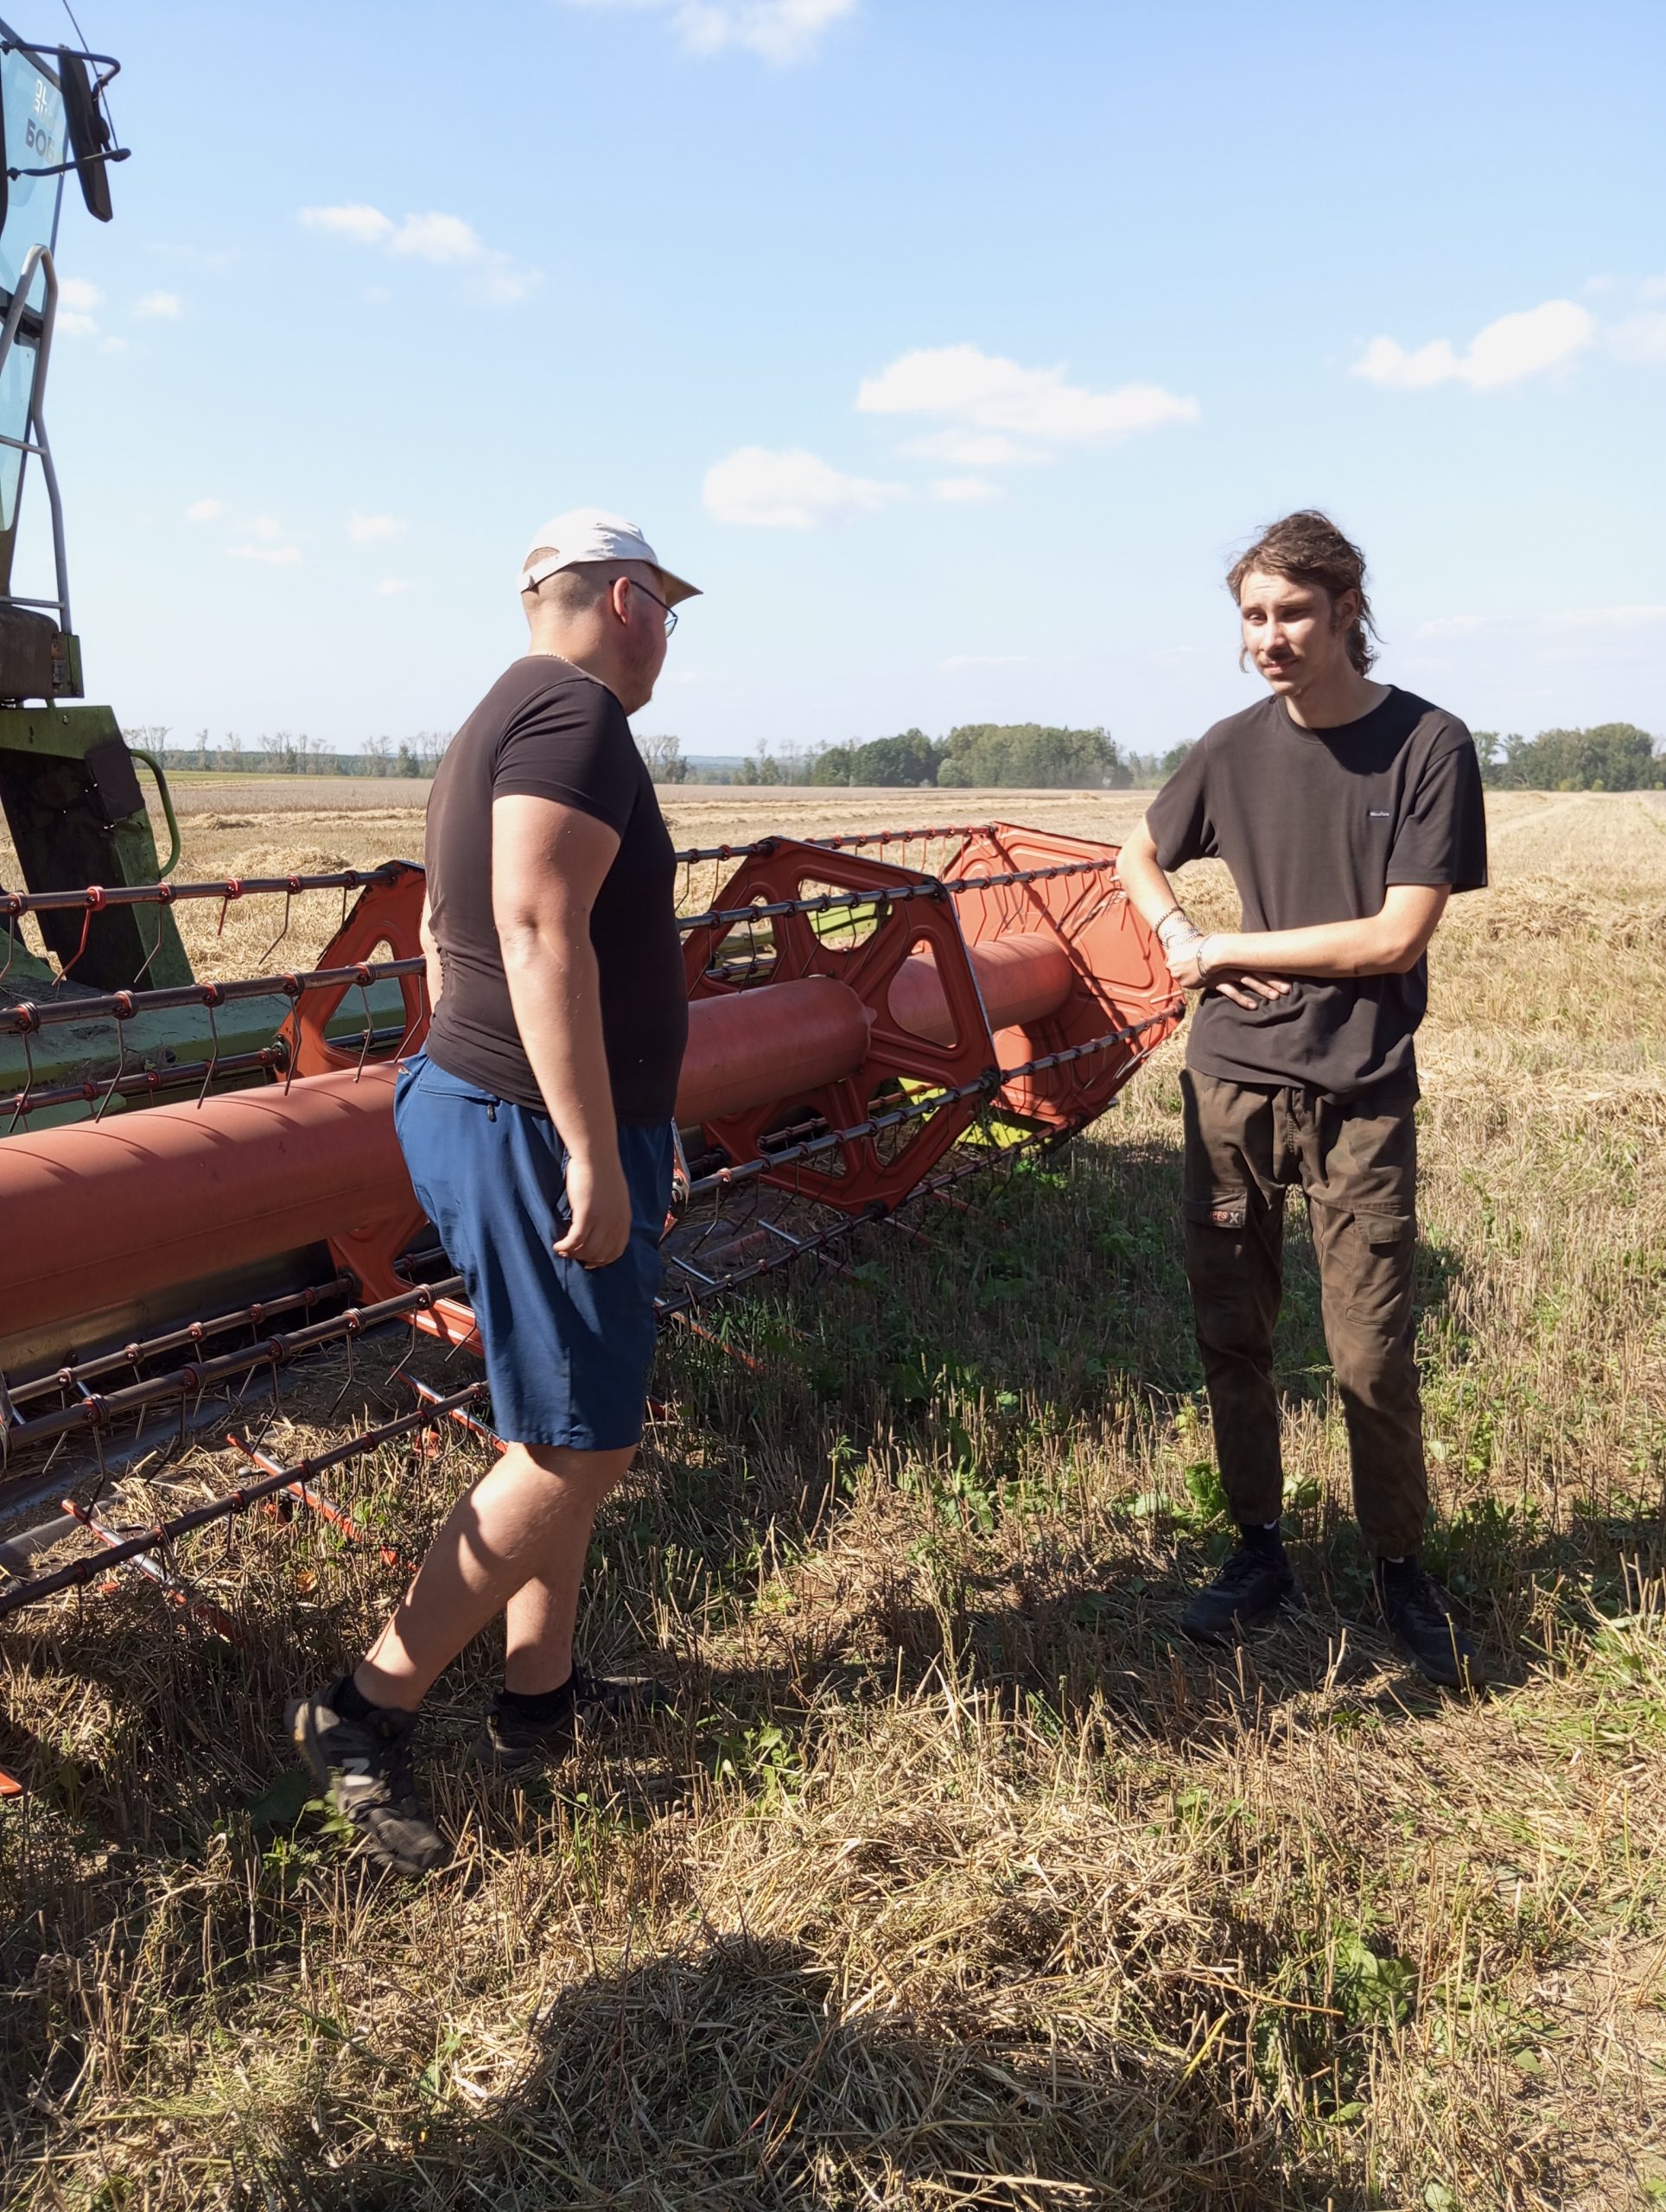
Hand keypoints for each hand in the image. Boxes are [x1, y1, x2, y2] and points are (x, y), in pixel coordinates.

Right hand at [555, 1149, 632, 1268]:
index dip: (602, 1260)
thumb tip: (601, 1225)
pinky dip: (565, 1247)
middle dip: (585, 1259)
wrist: (596, 1155)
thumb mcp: (615, 1196)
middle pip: (600, 1254)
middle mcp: (615, 1223)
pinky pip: (575, 1241)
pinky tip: (557, 1245)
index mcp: (624, 1219)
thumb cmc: (602, 1170)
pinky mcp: (586, 1215)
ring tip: (562, 1250)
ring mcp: (602, 1220)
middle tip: (571, 1255)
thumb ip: (611, 1212)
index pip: (616, 1250)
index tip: (590, 1262)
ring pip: (587, 1250)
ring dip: (572, 1254)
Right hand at [1169, 942, 1291, 1010]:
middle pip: (1257, 970)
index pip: (1259, 961)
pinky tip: (1254, 1006)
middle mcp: (1232, 962)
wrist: (1182, 954)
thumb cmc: (1205, 954)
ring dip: (1262, 989)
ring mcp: (1223, 971)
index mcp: (1237, 955)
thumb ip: (1237, 958)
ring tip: (1275, 997)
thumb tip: (1254, 963)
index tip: (1290, 974)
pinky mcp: (1213, 981)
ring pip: (1247, 980)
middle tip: (1288, 989)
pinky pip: (1230, 991)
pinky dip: (1242, 999)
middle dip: (1273, 980)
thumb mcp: (1224, 954)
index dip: (1274, 968)